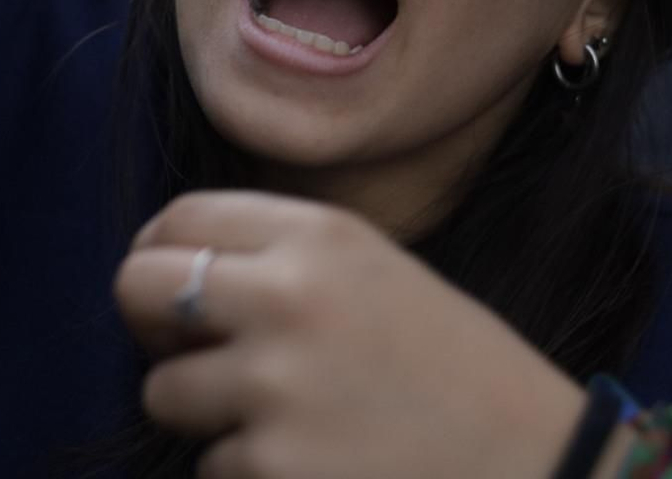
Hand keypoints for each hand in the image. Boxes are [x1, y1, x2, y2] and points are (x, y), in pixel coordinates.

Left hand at [115, 191, 587, 478]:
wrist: (534, 462)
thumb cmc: (454, 370)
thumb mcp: (377, 273)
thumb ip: (282, 257)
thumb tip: (172, 267)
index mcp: (320, 236)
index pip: (179, 219)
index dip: (158, 254)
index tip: (168, 287)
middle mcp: (288, 298)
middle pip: (137, 287)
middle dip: (149, 327)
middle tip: (187, 353)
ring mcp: (275, 389)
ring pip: (163, 393)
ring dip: (206, 414)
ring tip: (287, 420)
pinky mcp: (271, 469)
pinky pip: (212, 466)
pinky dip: (250, 472)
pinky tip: (319, 465)